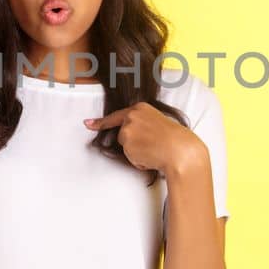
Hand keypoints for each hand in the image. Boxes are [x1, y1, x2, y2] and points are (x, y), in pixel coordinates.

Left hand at [84, 102, 208, 174]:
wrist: (180, 150)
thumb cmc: (175, 139)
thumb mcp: (158, 123)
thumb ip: (142, 125)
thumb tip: (131, 137)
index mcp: (140, 108)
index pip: (116, 116)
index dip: (100, 122)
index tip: (87, 124)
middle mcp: (131, 117)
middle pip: (123, 136)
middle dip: (134, 144)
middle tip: (153, 146)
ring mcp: (127, 130)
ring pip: (127, 148)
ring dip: (138, 153)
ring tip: (155, 150)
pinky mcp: (127, 144)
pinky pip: (131, 158)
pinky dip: (139, 161)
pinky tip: (151, 156)